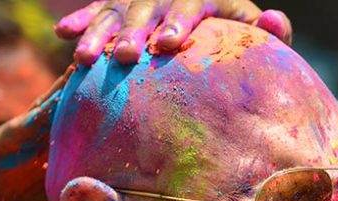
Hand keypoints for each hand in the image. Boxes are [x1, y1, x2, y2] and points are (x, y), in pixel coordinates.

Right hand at [55, 0, 291, 64]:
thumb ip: (271, 31)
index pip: (188, 5)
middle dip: (133, 32)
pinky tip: (63, 34)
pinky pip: (95, 9)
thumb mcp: (253, 30)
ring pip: (115, 11)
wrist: (205, 12)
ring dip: (98, 33)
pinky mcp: (117, 3)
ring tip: (84, 59)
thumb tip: (274, 19)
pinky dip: (80, 21)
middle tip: (124, 56)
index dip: (178, 23)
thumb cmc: (234, 35)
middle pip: (146, 9)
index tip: (168, 44)